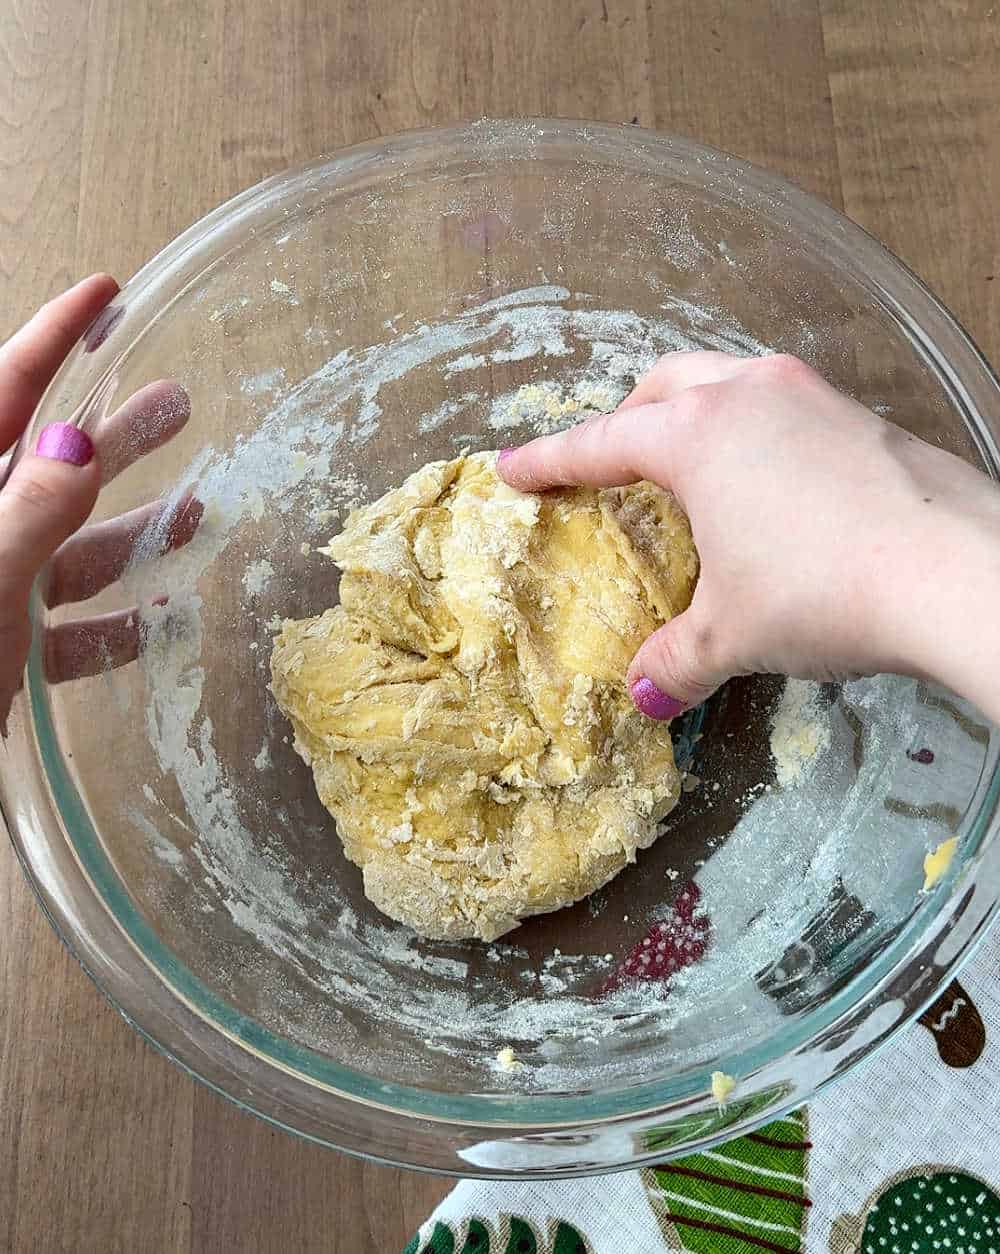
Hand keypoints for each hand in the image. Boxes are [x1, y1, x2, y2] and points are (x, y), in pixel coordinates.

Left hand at [0, 275, 199, 729]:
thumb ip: (29, 512)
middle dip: (113, 434)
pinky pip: (62, 630)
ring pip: (64, 550)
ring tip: (201, 510)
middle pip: (46, 466)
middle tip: (179, 402)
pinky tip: (159, 622)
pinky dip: (110, 626)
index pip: (5, 390)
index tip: (107, 292)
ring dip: (131, 534)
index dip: (54, 337)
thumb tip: (78, 441)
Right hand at [497, 351, 999, 721]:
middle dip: (628, 417)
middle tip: (611, 462)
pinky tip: (774, 484)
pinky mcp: (866, 416)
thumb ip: (677, 660)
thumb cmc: (823, 591)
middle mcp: (752, 395)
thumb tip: (645, 695)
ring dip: (698, 413)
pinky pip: (787, 406)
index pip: (601, 444)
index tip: (511, 467)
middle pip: (666, 384)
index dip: (550, 460)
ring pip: (732, 381)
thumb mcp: (734, 633)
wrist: (960, 573)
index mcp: (699, 435)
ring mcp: (815, 396)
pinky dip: (758, 431)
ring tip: (695, 467)